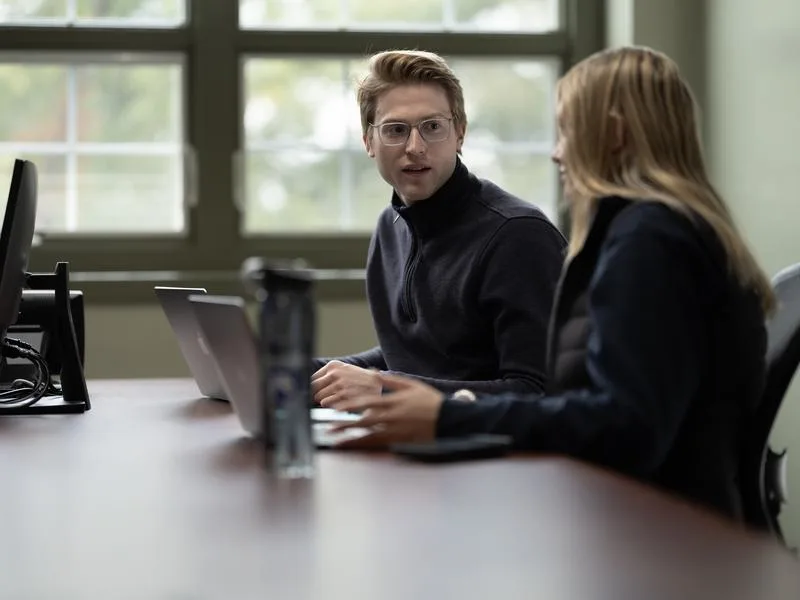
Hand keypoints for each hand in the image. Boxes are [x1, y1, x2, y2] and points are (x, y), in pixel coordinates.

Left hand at [311, 360, 381, 406]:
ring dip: (325, 401)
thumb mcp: (345, 371)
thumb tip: (309, 386)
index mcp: (333, 365)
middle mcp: (334, 373)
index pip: (311, 378)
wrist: (379, 386)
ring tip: (337, 400)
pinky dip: (332, 406)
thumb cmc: (361, 380)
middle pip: (313, 389)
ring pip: (319, 398)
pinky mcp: (343, 397)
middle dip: (317, 395)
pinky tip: (341, 404)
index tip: (314, 392)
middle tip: (327, 397)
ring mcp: (339, 385)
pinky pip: (327, 404)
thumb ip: (328, 376)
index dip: (312, 387)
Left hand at [325, 373, 444, 448]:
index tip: (336, 407)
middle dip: (346, 424)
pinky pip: (381, 446)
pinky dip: (367, 448)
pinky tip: (357, 450)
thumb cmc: (430, 401)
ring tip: (338, 441)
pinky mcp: (401, 442)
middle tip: (330, 426)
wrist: (447, 419)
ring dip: (353, 438)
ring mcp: (396, 431)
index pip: (367, 403)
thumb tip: (376, 374)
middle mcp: (392, 417)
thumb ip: (393, 381)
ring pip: (370, 435)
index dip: (350, 405)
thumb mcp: (412, 385)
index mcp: (394, 401)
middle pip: (364, 420)